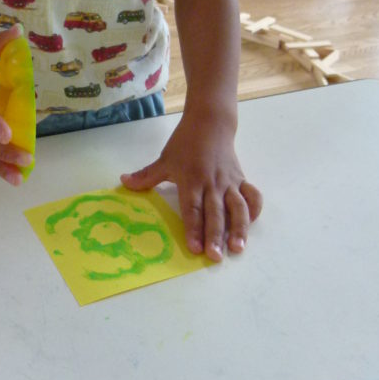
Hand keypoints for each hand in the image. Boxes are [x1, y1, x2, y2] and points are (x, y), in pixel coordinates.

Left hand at [120, 112, 261, 260]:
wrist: (210, 122)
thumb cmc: (185, 143)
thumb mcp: (165, 159)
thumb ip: (146, 175)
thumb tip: (123, 182)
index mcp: (191, 179)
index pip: (192, 208)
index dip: (193, 228)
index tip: (194, 248)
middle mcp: (212, 183)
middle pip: (214, 213)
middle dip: (215, 236)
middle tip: (215, 257)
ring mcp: (229, 182)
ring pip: (237, 207)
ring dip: (239, 228)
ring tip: (237, 248)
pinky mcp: (241, 178)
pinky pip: (252, 196)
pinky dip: (254, 210)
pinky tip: (251, 225)